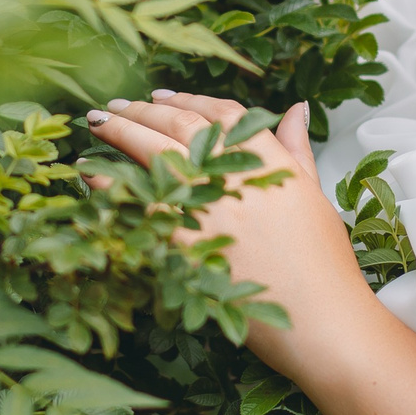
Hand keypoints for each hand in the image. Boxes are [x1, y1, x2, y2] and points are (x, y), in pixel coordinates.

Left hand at [82, 90, 367, 373]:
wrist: (320, 318)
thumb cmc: (324, 264)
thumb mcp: (313, 195)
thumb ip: (296, 148)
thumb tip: (295, 109)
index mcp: (270, 159)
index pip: (221, 114)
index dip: (187, 100)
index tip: (160, 96)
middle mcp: (235, 174)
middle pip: (178, 126)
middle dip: (141, 111)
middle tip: (114, 105)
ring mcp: (208, 207)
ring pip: (153, 155)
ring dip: (118, 135)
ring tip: (96, 126)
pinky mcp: (185, 242)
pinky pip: (138, 202)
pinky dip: (111, 185)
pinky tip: (91, 176)